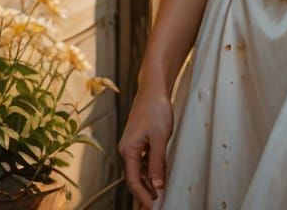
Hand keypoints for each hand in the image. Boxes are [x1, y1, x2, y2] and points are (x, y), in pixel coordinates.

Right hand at [118, 87, 174, 207]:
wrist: (153, 88)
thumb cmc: (155, 108)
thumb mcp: (160, 137)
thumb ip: (158, 162)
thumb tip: (157, 184)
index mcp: (128, 150)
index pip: (133, 180)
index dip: (143, 195)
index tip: (153, 206)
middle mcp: (126, 149)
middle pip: (134, 177)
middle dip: (143, 193)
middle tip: (153, 206)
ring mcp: (132, 144)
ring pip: (139, 170)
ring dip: (147, 182)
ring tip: (156, 196)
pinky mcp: (138, 140)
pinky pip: (142, 160)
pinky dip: (149, 170)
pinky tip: (157, 176)